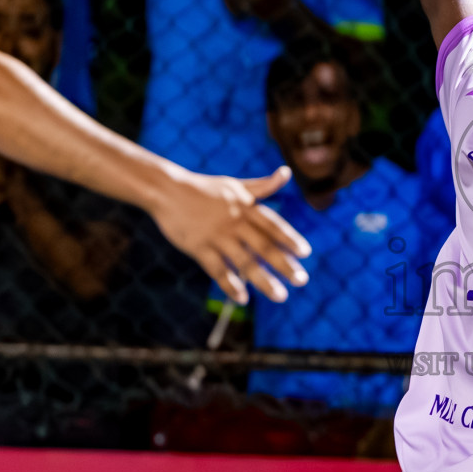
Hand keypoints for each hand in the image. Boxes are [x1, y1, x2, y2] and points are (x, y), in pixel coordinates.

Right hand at [147, 167, 310, 304]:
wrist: (167, 190)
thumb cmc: (205, 189)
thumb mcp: (236, 185)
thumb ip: (263, 186)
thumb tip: (286, 172)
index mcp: (245, 207)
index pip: (273, 225)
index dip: (290, 238)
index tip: (305, 253)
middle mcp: (234, 222)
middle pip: (263, 246)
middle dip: (284, 264)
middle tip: (302, 280)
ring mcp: (216, 236)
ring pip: (244, 261)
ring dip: (264, 281)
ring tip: (281, 296)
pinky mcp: (198, 247)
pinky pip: (217, 269)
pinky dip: (230, 285)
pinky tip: (243, 299)